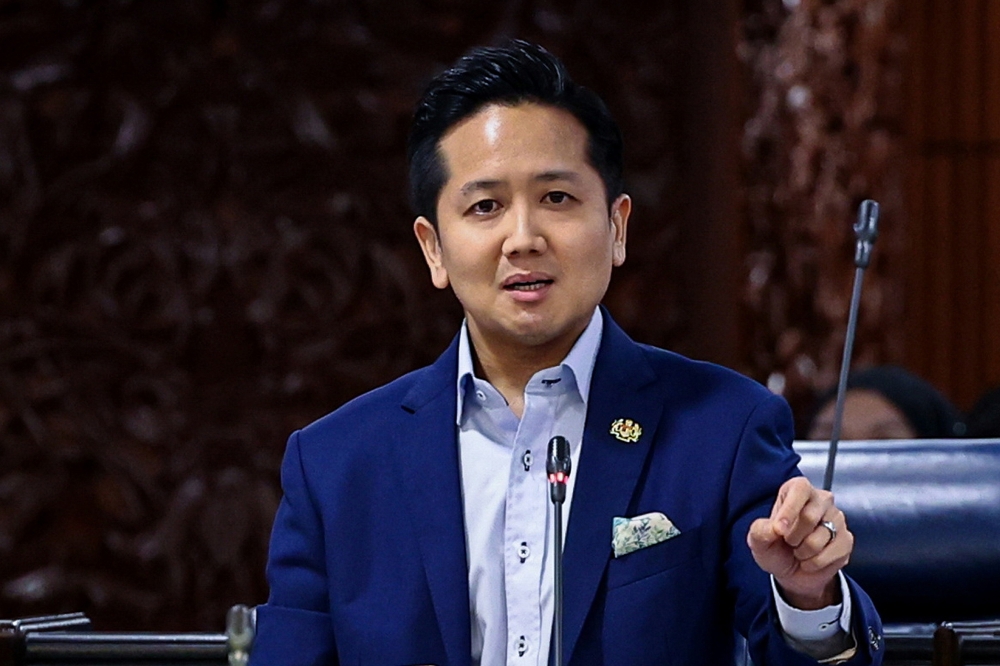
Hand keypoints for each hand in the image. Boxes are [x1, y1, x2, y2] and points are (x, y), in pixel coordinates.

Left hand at [747, 477, 852, 609]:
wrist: (792, 573)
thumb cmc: (775, 549)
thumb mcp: (758, 541)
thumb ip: (760, 531)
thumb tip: (775, 528)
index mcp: (797, 490)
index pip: (800, 489)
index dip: (789, 510)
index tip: (779, 530)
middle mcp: (820, 499)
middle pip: (809, 516)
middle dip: (793, 537)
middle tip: (788, 542)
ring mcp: (836, 518)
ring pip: (820, 537)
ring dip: (804, 552)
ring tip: (799, 550)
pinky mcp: (846, 539)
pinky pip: (833, 552)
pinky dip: (816, 562)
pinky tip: (811, 560)